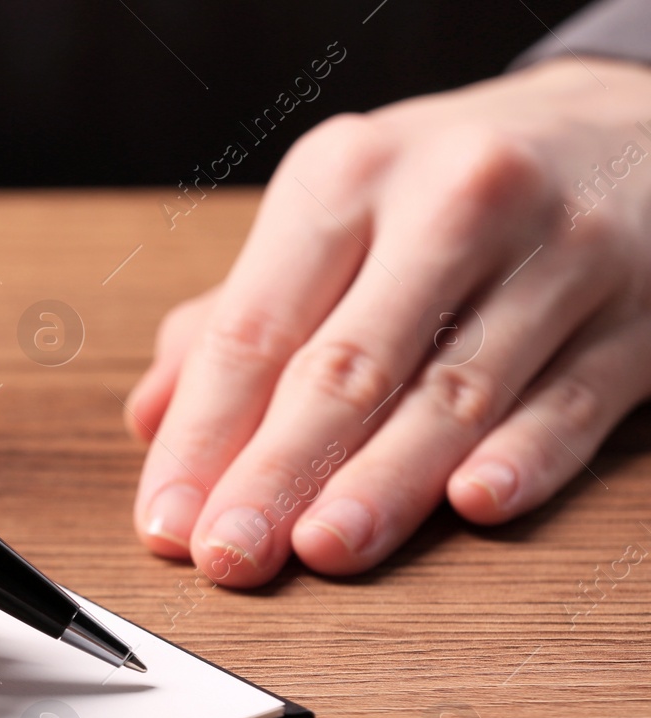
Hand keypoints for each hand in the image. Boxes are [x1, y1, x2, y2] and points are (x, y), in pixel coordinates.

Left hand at [127, 57, 650, 585]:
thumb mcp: (334, 214)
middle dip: (276, 473)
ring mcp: (556, 257)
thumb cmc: (447, 189)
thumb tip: (151, 417)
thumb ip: (238, 315)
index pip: (254, 329)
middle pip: (345, 365)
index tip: (168, 521)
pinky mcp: (637, 316)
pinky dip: (526, 456)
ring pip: (455, 391)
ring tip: (323, 549)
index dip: (203, 436)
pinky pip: (571, 399)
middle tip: (229, 554)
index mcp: (348, 176)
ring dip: (384, 483)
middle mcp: (451, 202)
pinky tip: (474, 504)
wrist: (630, 127)